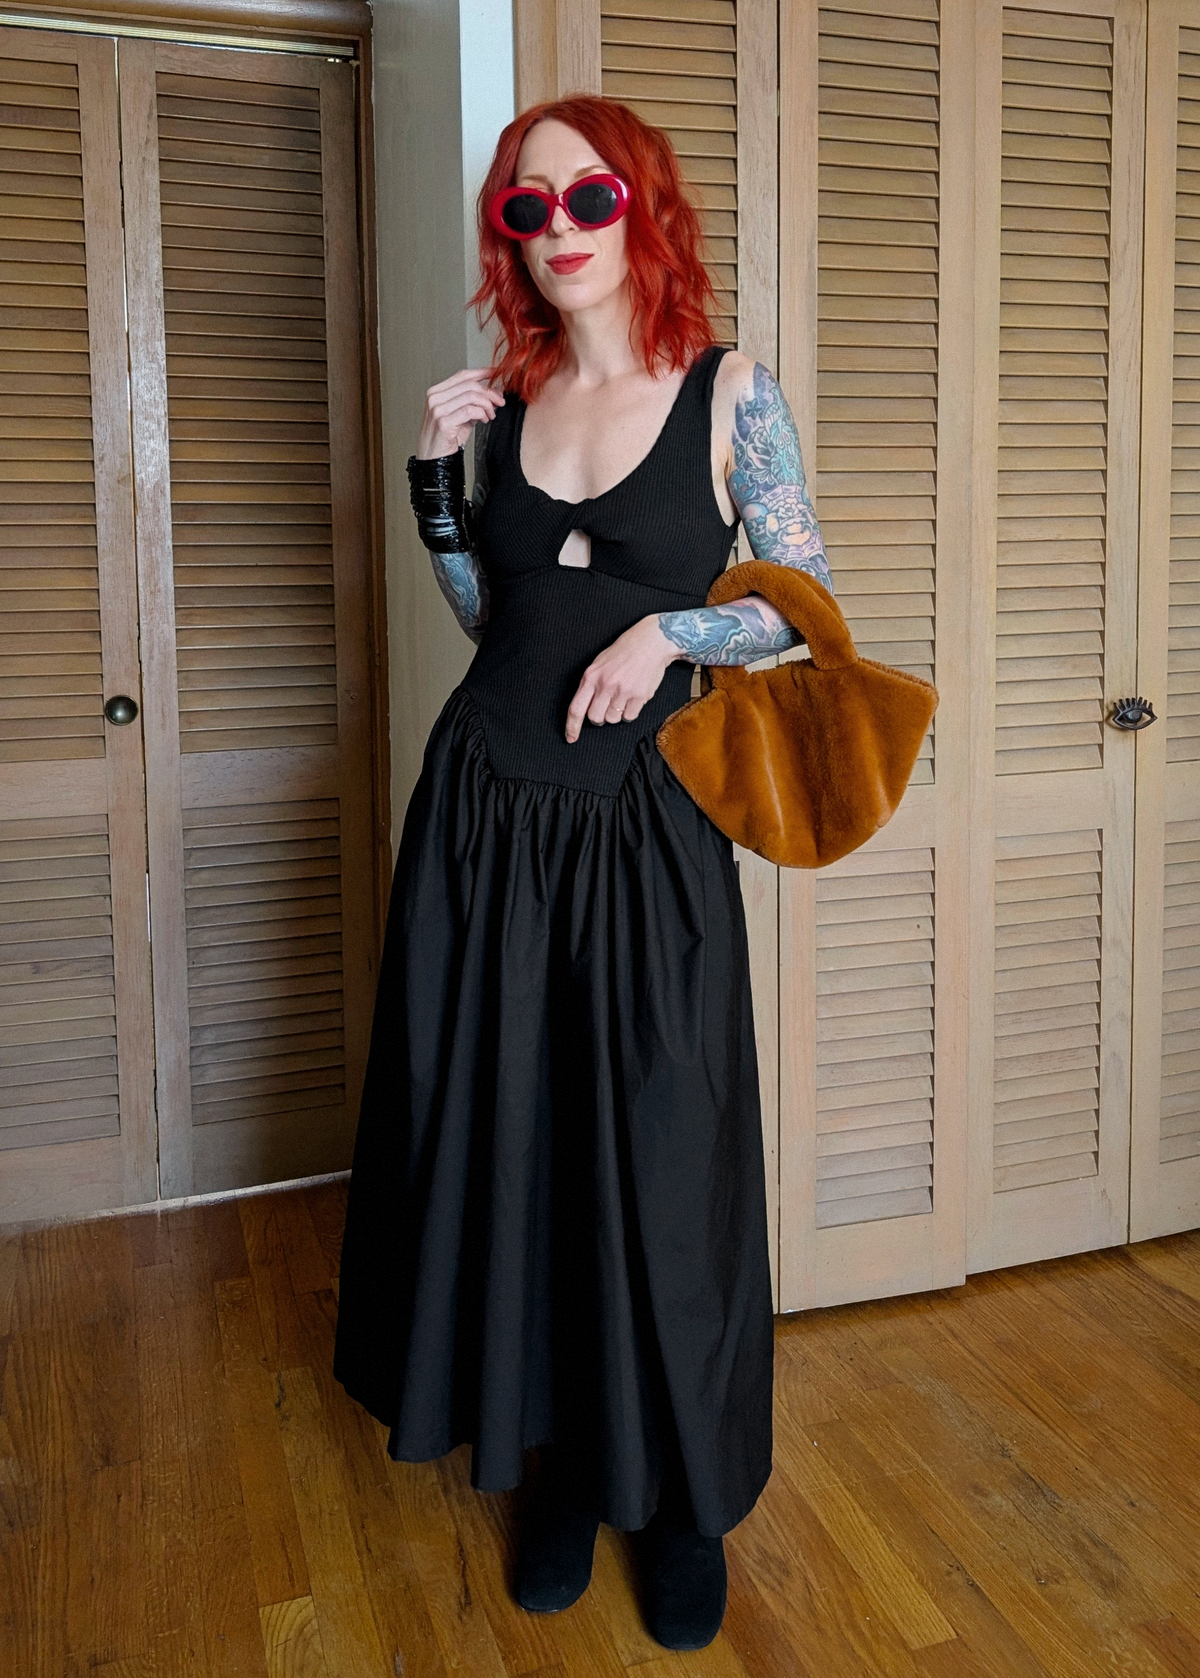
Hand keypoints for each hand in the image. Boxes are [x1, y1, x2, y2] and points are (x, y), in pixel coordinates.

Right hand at [417, 367, 503, 458]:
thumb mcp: (463, 416)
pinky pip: (469, 410)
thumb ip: (476, 402)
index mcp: (437, 392)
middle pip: (470, 385)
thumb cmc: (447, 439)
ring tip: (490, 415)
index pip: (463, 375)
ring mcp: (438, 409)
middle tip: (499, 402)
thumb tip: (495, 391)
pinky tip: (484, 420)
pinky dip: (481, 414)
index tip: (496, 373)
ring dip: (487, 405)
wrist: (434, 459)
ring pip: (471, 396)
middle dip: (489, 393)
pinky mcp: (443, 422)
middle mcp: (435, 398)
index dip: (482, 372)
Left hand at [565, 615, 679, 743]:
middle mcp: (605, 685)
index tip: (571, 738)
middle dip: (600, 717)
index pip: (576, 708)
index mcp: (591, 676)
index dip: (572, 727)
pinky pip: (629, 717)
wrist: (651, 642)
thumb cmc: (624, 651)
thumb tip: (584, 708)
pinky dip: (630, 711)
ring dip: (616, 713)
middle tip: (607, 705)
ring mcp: (623, 691)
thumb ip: (590, 684)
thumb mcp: (599, 663)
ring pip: (613, 719)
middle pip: (595, 718)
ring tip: (622, 696)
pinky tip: (632, 697)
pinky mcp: (639, 696)